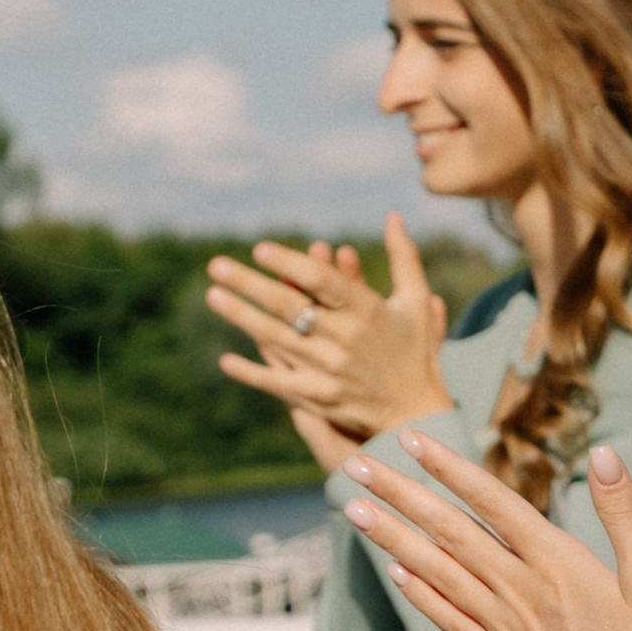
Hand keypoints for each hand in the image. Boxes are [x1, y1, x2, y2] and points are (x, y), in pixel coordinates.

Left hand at [209, 215, 450, 457]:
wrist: (418, 414)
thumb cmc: (415, 351)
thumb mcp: (416, 301)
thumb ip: (404, 257)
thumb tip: (393, 216)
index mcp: (368, 311)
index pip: (322, 282)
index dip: (290, 264)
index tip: (260, 249)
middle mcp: (346, 339)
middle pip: (289, 307)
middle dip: (250, 284)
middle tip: (216, 265)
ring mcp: (330, 370)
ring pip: (277, 339)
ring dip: (242, 317)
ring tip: (213, 295)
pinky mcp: (320, 398)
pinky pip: (278, 383)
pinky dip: (252, 373)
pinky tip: (226, 360)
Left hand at [342, 432, 631, 630]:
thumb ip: (625, 514)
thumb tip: (604, 455)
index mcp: (556, 563)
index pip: (492, 501)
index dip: (450, 468)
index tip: (413, 439)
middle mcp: (519, 589)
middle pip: (450, 531)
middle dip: (401, 494)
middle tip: (358, 464)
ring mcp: (503, 626)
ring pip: (437, 571)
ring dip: (392, 537)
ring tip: (355, 510)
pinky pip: (449, 620)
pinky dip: (419, 594)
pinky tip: (395, 573)